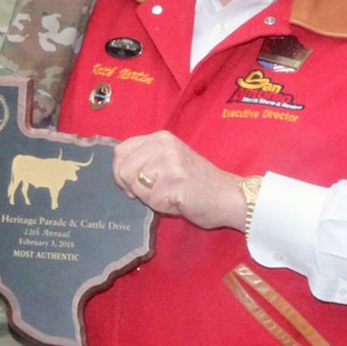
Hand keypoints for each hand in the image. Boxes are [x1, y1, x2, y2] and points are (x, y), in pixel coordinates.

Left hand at [112, 131, 243, 229]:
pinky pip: (152, 201)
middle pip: (123, 170)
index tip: (133, 183)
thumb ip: (144, 160)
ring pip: (136, 187)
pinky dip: (163, 208)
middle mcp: (163, 145)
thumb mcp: (169, 160)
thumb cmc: (196, 183)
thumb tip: (118, 172)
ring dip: (151, 198)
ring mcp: (169, 162)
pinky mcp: (175, 182)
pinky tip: (179, 201)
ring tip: (171, 195)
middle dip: (134, 188)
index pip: (120, 151)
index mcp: (160, 138)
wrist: (228, 196)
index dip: (121, 171)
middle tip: (156, 192)